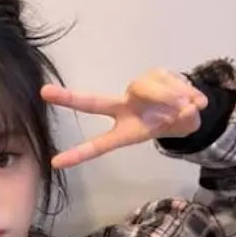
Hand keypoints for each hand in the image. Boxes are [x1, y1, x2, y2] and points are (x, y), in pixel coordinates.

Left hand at [41, 68, 208, 168]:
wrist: (191, 108)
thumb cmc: (172, 121)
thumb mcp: (174, 125)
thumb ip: (175, 112)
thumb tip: (179, 101)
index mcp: (124, 129)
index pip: (98, 143)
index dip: (78, 153)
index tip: (55, 163)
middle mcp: (123, 107)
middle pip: (93, 103)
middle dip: (70, 98)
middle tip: (44, 93)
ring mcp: (135, 89)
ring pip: (147, 89)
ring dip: (171, 99)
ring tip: (186, 107)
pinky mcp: (152, 73)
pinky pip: (165, 80)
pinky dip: (184, 91)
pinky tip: (191, 98)